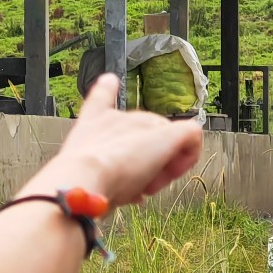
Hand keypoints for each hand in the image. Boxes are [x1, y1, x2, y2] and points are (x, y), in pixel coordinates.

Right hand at [47, 73, 203, 208]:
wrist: (84, 176)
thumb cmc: (82, 180)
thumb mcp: (84, 174)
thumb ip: (100, 172)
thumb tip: (132, 190)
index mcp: (93, 122)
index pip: (101, 95)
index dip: (107, 89)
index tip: (110, 82)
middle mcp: (118, 117)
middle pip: (143, 134)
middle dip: (144, 162)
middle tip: (134, 186)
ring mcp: (144, 122)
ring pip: (165, 142)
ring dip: (160, 168)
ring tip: (145, 186)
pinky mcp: (168, 133)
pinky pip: (191, 136)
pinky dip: (188, 156)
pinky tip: (174, 172)